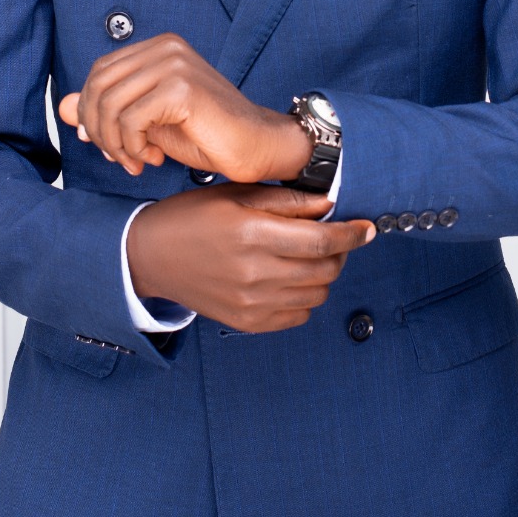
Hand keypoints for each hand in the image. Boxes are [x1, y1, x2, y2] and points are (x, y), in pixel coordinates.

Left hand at [58, 33, 312, 182]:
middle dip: (99, 130)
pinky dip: (133, 146)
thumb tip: (64, 108)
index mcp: (158, 48)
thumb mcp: (147, 122)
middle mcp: (165, 48)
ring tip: (138, 160)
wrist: (256, 146)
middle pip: (98, 87)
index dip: (92, 112)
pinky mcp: (181, 88)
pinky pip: (131, 119)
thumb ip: (107, 111)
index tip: (108, 144)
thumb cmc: (208, 134)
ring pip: (110, 105)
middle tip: (121, 158)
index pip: (99, 74)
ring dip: (116, 143)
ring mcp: (174, 64)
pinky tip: (153, 157)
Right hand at [127, 183, 374, 332]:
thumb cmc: (192, 218)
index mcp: (252, 234)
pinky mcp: (247, 322)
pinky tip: (289, 278)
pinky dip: (305, 296)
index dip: (351, 235)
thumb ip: (286, 201)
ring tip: (306, 256)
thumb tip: (329, 207)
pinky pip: (298, 315)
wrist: (150, 256)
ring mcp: (251, 303)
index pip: (320, 241)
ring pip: (317, 294)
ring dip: (323, 274)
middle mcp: (254, 273)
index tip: (367, 228)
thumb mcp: (236, 194)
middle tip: (332, 237)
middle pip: (324, 269)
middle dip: (339, 252)